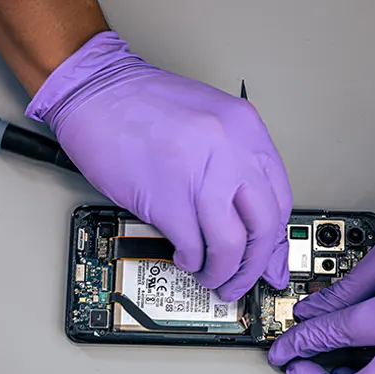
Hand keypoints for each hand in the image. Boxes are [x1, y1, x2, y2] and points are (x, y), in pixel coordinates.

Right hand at [26, 31, 291, 300]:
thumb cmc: (142, 104)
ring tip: (212, 276)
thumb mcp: (208, 124)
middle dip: (255, 265)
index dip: (274, 239)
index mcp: (245, 129)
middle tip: (243, 280)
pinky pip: (192, 245)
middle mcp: (229, 149)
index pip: (279, 199)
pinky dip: (192, 261)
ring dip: (222, 271)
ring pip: (230, 244)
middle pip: (263, 227)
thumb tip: (248, 222)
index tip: (268, 259)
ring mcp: (198, 173)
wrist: (95, 91)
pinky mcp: (164, 196)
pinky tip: (186, 258)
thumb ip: (234, 169)